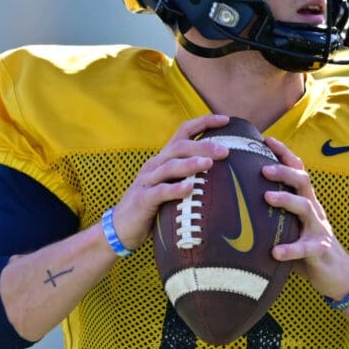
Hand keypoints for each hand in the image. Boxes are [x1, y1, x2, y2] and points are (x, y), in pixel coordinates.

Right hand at [111, 114, 229, 250]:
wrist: (122, 228)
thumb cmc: (154, 206)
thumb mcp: (171, 185)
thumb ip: (190, 176)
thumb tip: (227, 174)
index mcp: (164, 158)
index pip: (184, 131)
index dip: (204, 122)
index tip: (226, 120)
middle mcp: (155, 165)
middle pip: (180, 147)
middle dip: (203, 145)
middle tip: (225, 151)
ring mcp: (147, 181)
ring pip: (170, 166)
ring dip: (191, 164)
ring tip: (209, 164)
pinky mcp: (142, 199)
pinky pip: (159, 192)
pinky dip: (174, 189)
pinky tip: (189, 189)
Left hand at [262, 136, 348, 300]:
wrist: (338, 276)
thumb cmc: (307, 248)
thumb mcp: (291, 227)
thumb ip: (274, 216)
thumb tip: (237, 207)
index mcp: (306, 202)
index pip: (297, 171)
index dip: (285, 154)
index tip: (267, 139)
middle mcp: (313, 210)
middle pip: (303, 182)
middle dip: (284, 172)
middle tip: (263, 169)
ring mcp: (318, 229)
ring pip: (305, 207)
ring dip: (286, 200)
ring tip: (266, 197)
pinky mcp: (320, 250)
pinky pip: (305, 248)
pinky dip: (291, 249)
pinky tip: (276, 252)